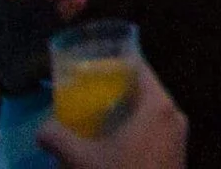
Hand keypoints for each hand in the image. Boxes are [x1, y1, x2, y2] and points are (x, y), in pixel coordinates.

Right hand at [36, 59, 186, 166]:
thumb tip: (42, 128)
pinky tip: (112, 141)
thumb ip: (58, 138)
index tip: (94, 62)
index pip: (140, 67)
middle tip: (89, 89)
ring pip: (150, 112)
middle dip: (118, 88)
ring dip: (126, 111)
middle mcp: (174, 114)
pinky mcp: (176, 154)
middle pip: (145, 89)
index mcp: (157, 105)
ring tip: (97, 115)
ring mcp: (178, 136)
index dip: (117, 62)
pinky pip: (155, 130)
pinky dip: (135, 128)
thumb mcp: (81, 160)